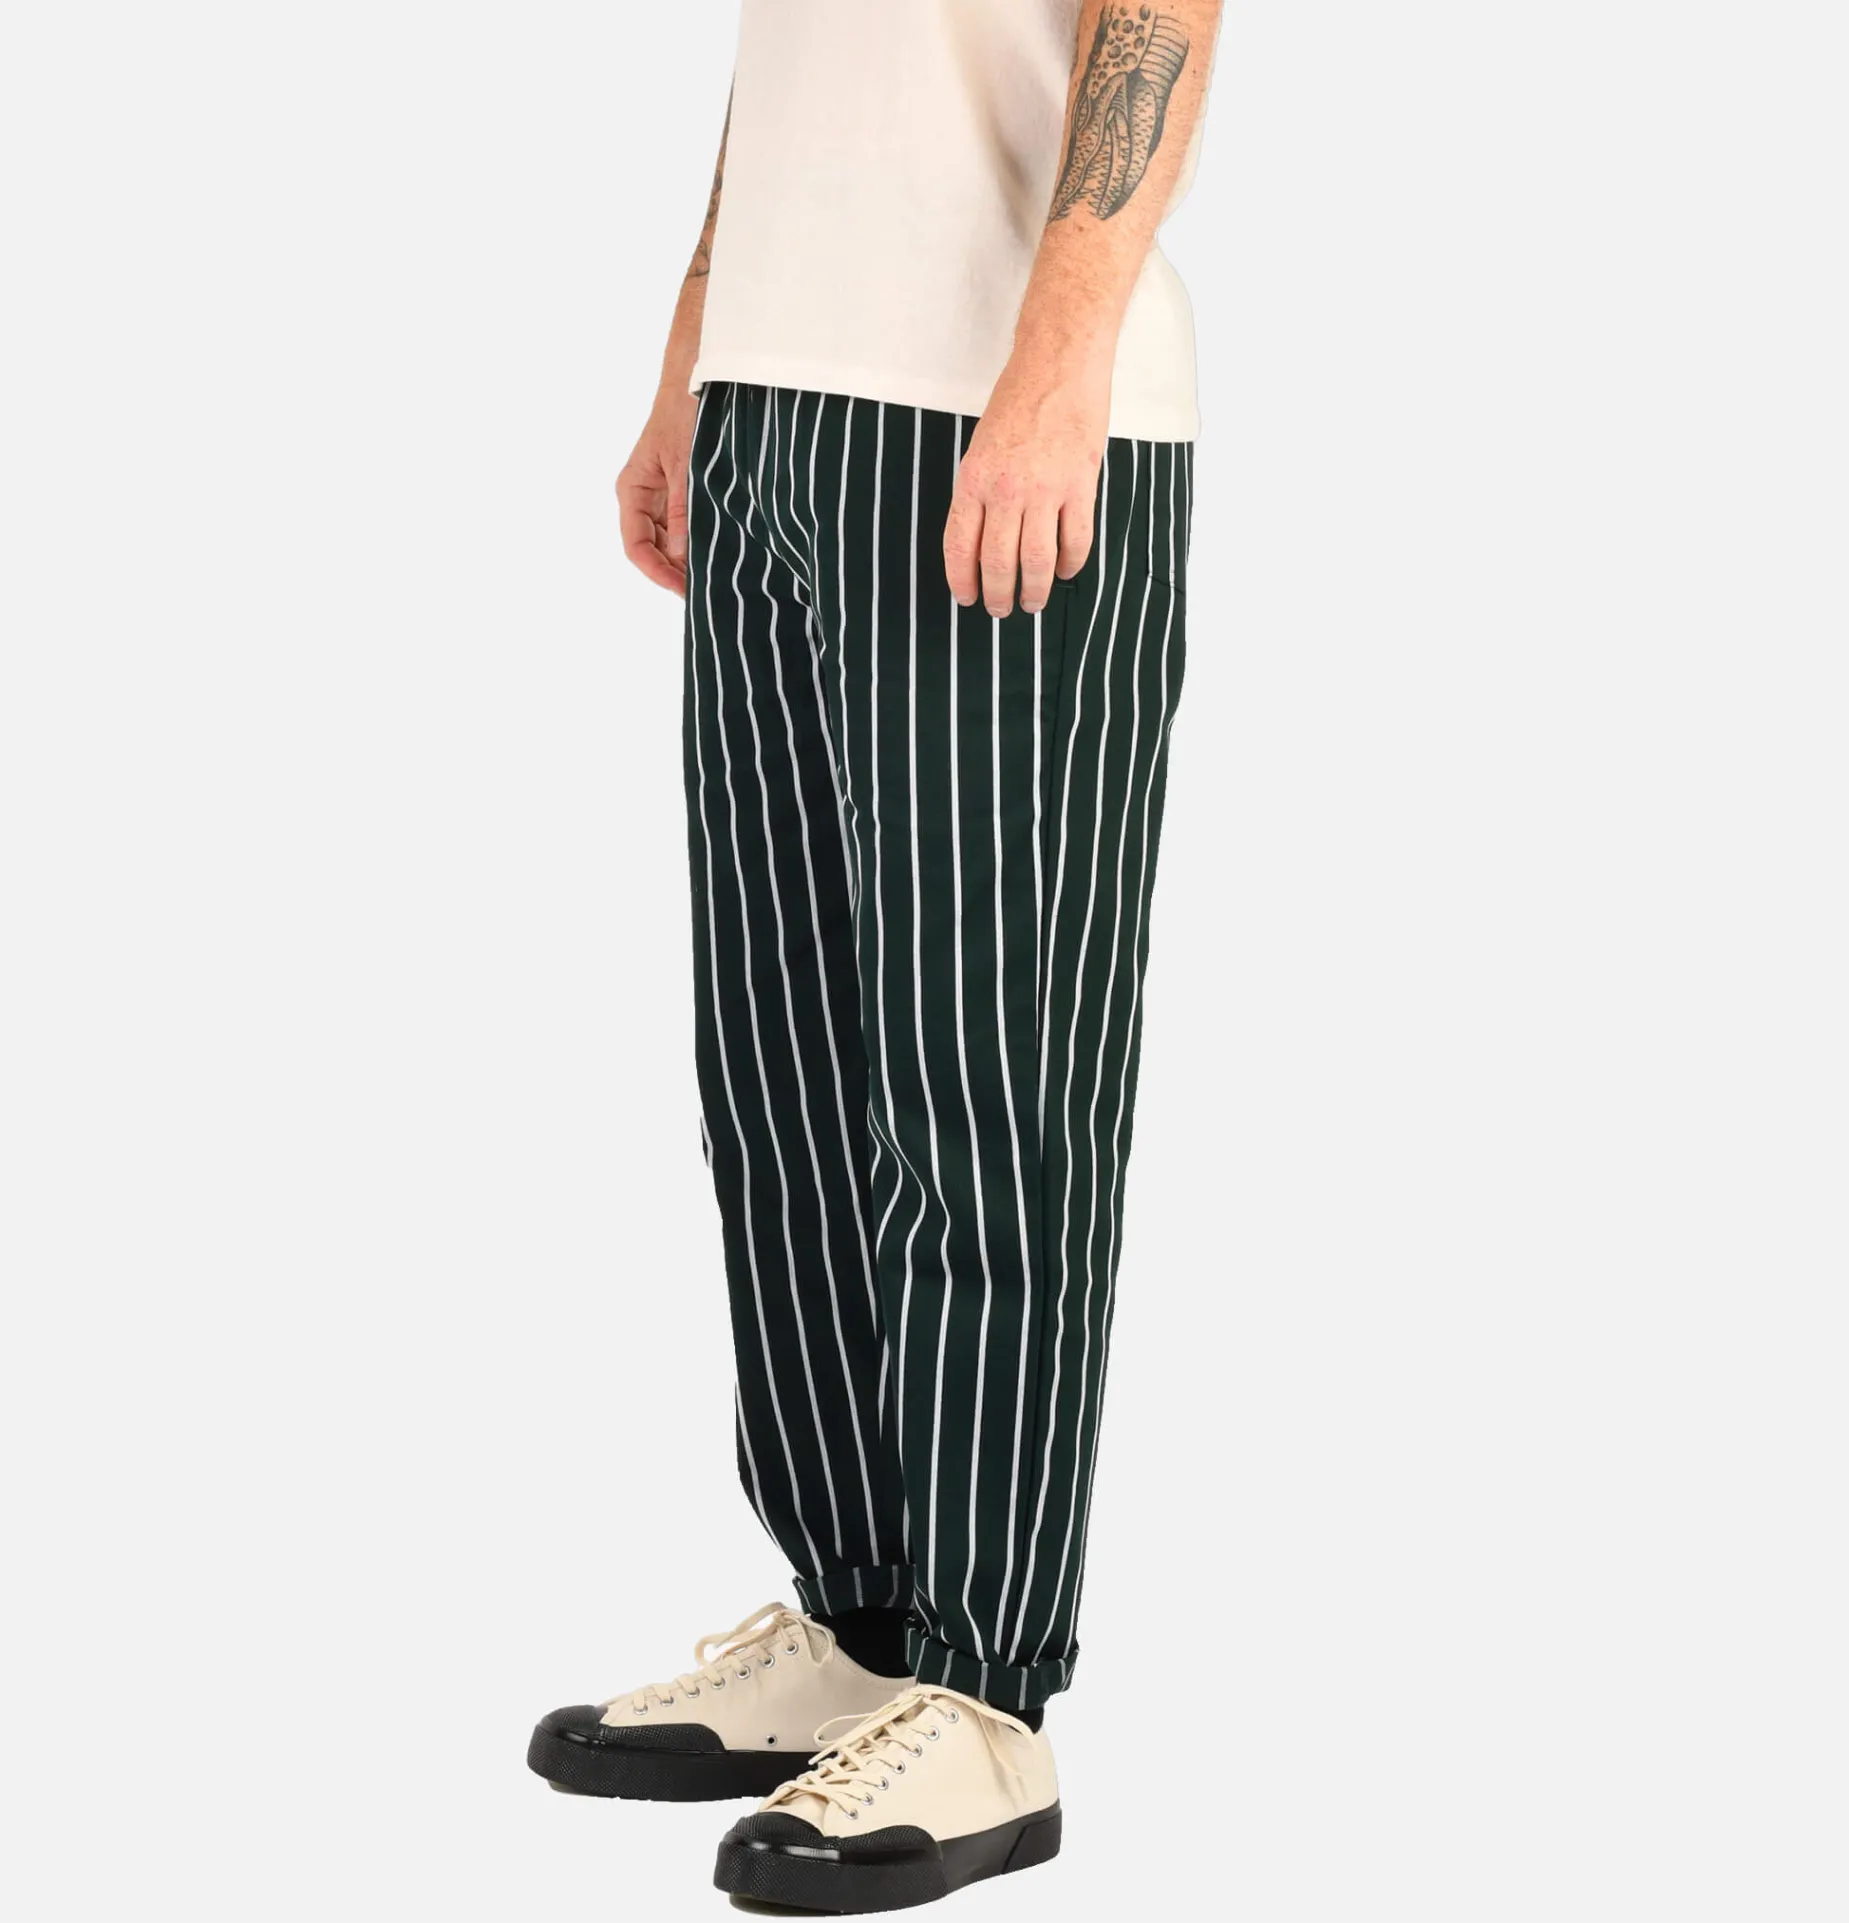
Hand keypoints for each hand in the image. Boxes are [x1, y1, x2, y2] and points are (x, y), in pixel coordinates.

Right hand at [616, 385, 698, 596]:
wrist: (701, 380)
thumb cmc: (686, 414)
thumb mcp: (686, 464)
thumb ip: (685, 509)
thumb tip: (684, 555)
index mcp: (633, 490)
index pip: (636, 546)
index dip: (658, 573)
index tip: (685, 591)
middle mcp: (645, 498)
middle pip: (654, 550)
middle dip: (677, 572)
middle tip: (709, 592)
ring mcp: (664, 497)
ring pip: (672, 543)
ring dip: (690, 560)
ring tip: (718, 576)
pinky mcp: (684, 494)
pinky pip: (688, 528)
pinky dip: (701, 543)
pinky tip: (722, 553)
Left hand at [943, 356, 1109, 616]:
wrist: (1059, 365)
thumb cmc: (1018, 400)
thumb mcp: (980, 446)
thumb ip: (979, 492)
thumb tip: (982, 537)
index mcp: (973, 480)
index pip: (960, 546)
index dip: (962, 580)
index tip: (967, 598)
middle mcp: (1006, 490)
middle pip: (999, 562)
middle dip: (998, 595)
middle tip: (1001, 610)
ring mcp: (1045, 490)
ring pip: (1036, 560)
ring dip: (1034, 590)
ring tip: (1033, 603)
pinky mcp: (1080, 485)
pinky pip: (1075, 540)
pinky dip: (1070, 563)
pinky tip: (1065, 571)